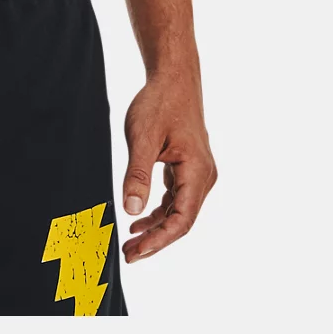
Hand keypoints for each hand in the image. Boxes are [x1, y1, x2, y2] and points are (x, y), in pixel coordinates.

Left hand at [121, 70, 216, 262]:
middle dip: (155, 240)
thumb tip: (131, 210)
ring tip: (131, 242)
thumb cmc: (160, 102)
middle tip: (129, 255)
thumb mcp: (142, 137)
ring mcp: (197, 172)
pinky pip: (176, 197)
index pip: (181, 220)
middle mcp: (203, 176)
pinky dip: (158, 210)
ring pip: (179, 211)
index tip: (136, 252)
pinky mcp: (188, 167)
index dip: (159, 240)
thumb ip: (137, 175)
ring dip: (156, 227)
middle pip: (181, 220)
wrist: (174, 78)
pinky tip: (139, 219)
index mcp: (197, 171)